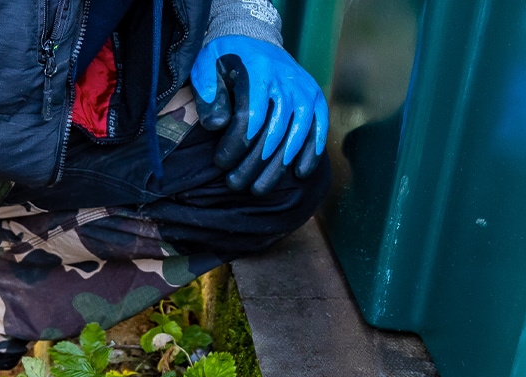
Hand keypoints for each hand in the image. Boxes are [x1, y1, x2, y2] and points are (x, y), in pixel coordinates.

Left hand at [190, 35, 327, 194]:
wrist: (254, 38)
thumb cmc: (226, 59)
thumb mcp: (207, 66)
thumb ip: (208, 93)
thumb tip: (217, 125)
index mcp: (258, 73)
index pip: (250, 118)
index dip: (236, 145)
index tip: (221, 163)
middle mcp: (286, 82)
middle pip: (273, 132)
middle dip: (253, 164)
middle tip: (236, 184)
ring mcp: (305, 92)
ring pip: (295, 136)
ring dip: (277, 167)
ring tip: (259, 188)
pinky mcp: (315, 99)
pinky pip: (319, 129)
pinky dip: (311, 152)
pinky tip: (299, 173)